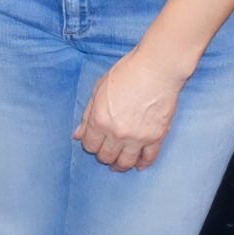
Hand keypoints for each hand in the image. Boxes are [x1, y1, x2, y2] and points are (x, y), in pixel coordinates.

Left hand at [74, 49, 185, 171]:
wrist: (156, 69)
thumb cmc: (126, 73)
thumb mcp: (98, 90)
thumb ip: (87, 115)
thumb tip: (77, 135)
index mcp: (99, 120)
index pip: (90, 145)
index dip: (90, 144)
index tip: (95, 141)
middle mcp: (117, 133)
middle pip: (106, 156)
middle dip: (104, 155)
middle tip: (107, 151)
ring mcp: (137, 137)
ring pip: (126, 162)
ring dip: (121, 165)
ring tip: (119, 163)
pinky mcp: (156, 137)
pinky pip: (148, 158)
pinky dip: (143, 163)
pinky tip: (139, 164)